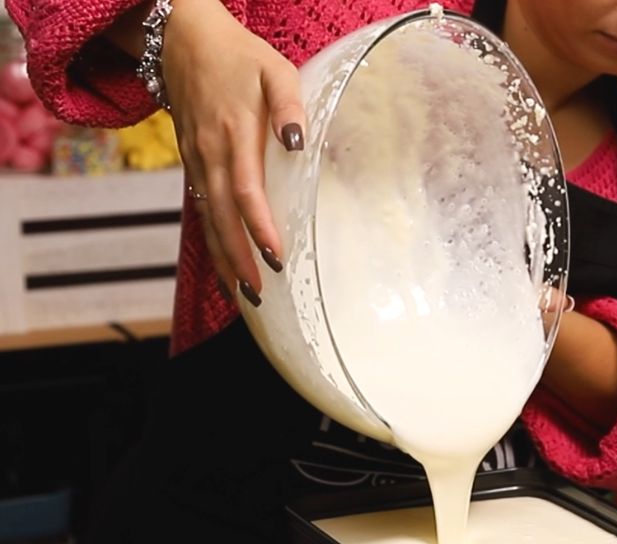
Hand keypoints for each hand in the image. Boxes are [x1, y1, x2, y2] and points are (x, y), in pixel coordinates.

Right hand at [161, 0, 304, 302]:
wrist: (184, 40)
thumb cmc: (239, 56)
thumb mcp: (274, 69)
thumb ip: (289, 105)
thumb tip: (298, 141)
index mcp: (233, 133)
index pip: (245, 190)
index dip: (259, 226)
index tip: (275, 256)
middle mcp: (210, 154)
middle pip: (222, 217)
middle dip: (239, 258)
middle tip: (259, 294)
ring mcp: (197, 162)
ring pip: (208, 220)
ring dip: (224, 260)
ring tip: (242, 296)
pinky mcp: (192, 166)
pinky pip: (202, 212)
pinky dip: (213, 243)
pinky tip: (226, 268)